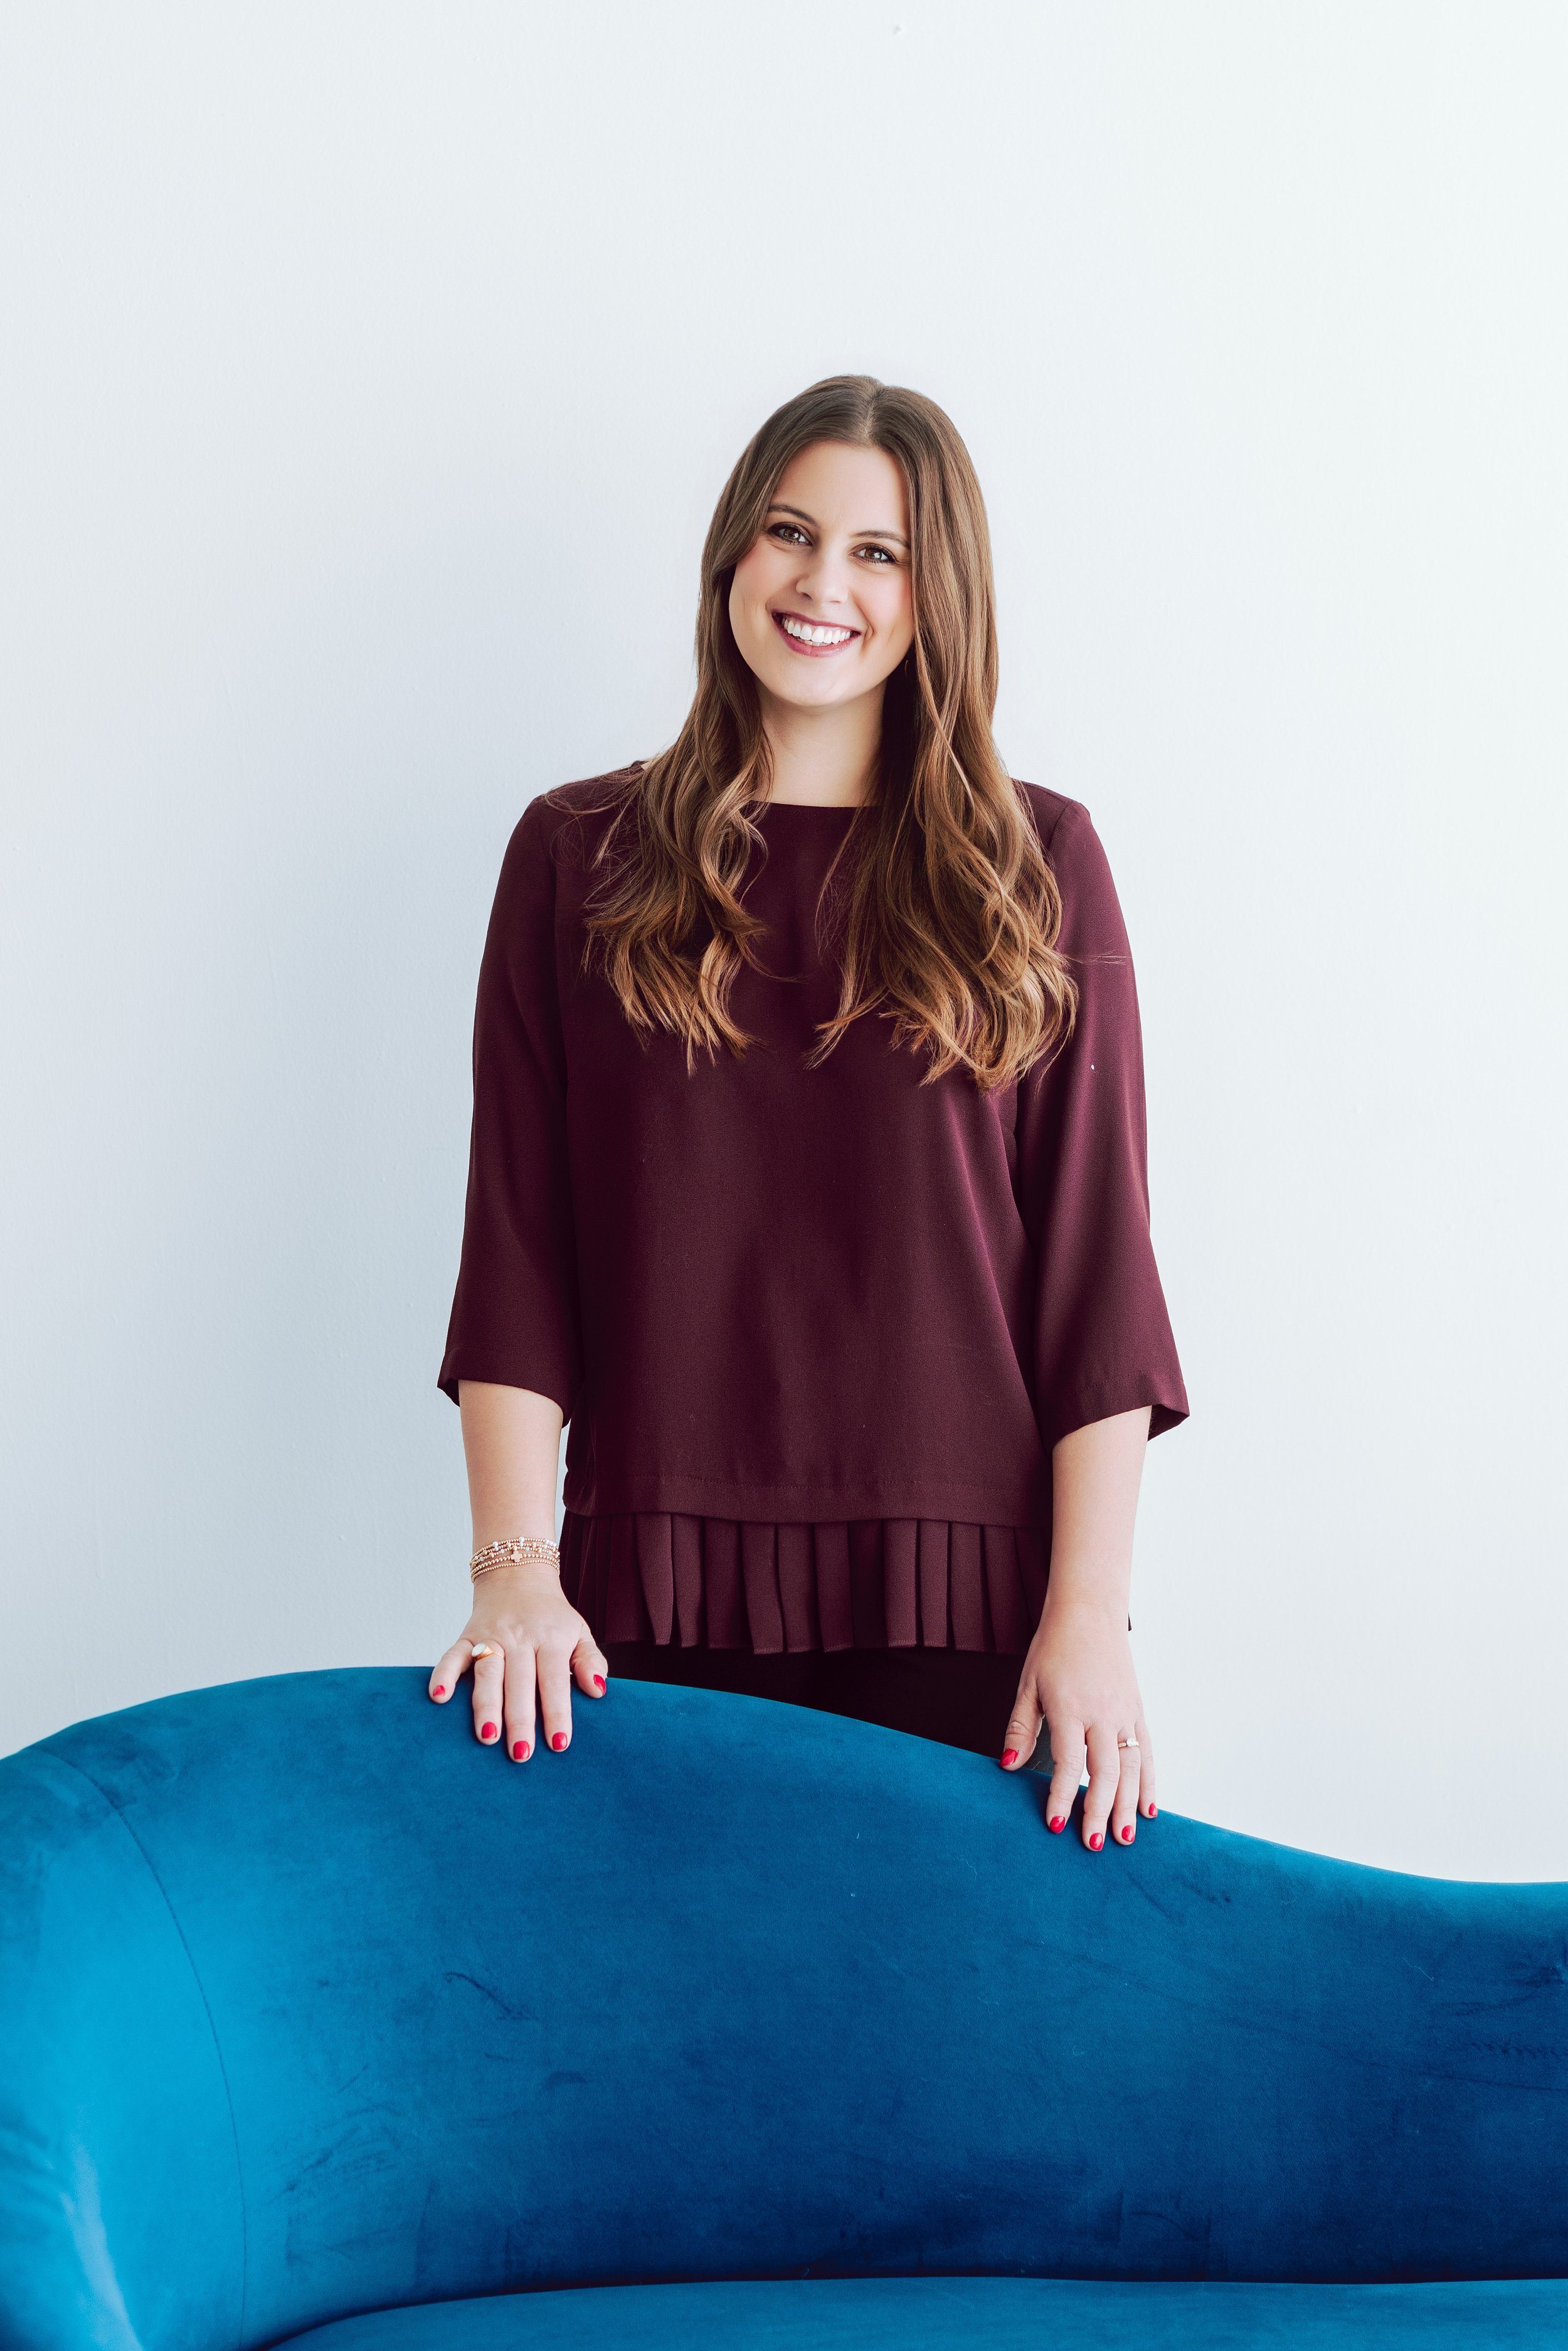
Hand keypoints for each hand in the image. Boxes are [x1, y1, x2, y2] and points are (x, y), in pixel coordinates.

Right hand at [428, 1561, 607, 1760]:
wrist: (517, 1573)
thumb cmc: (551, 1616)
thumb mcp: (579, 1631)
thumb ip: (590, 1661)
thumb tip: (599, 1691)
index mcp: (551, 1639)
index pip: (554, 1680)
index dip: (557, 1712)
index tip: (559, 1744)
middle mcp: (520, 1638)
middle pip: (520, 1683)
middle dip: (520, 1719)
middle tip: (521, 1753)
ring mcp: (491, 1636)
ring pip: (487, 1673)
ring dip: (485, 1705)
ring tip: (486, 1736)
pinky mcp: (467, 1636)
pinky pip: (452, 1655)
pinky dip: (444, 1675)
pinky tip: (439, 1698)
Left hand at [1000, 1592, 1155, 1849]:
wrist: (1089, 1611)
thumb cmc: (1053, 1647)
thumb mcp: (1028, 1683)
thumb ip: (1020, 1727)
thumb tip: (1007, 1767)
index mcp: (1070, 1706)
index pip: (1069, 1762)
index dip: (1063, 1796)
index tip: (1056, 1824)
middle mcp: (1102, 1712)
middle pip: (1105, 1771)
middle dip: (1099, 1811)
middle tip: (1093, 1845)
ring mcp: (1124, 1712)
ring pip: (1131, 1766)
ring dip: (1129, 1804)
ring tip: (1125, 1838)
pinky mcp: (1138, 1710)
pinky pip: (1147, 1751)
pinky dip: (1149, 1781)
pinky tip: (1149, 1808)